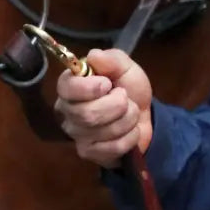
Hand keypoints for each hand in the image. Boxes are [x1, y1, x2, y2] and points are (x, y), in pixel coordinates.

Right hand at [54, 49, 152, 167]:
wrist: (143, 116)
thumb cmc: (128, 87)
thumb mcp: (125, 67)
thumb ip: (111, 59)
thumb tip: (93, 56)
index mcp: (69, 86)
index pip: (66, 88)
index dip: (89, 88)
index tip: (107, 84)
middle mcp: (66, 111)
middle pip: (86, 114)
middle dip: (116, 105)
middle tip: (125, 99)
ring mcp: (76, 134)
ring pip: (102, 131)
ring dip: (127, 119)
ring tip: (130, 113)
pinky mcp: (89, 153)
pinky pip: (112, 148)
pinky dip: (130, 137)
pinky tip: (129, 130)